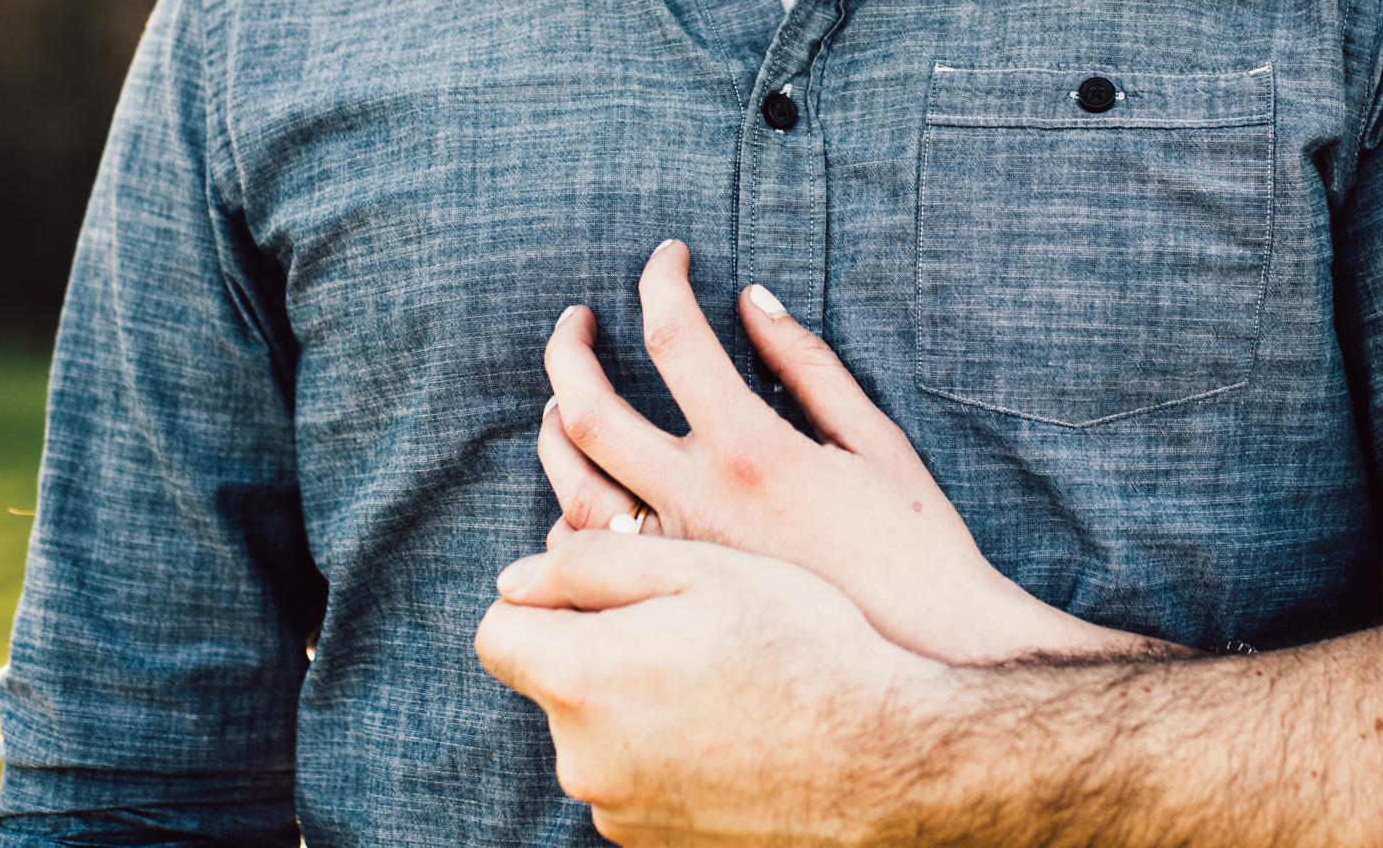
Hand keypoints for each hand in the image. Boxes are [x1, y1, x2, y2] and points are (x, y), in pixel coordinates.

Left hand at [477, 530, 950, 845]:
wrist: (885, 759)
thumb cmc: (801, 646)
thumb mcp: (702, 568)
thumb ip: (591, 562)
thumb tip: (518, 580)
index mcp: (581, 679)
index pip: (497, 631)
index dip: (543, 600)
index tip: (605, 591)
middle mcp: (582, 759)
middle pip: (552, 684)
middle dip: (598, 649)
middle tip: (692, 629)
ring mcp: (617, 812)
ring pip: (596, 733)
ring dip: (635, 703)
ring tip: (725, 682)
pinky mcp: (655, 845)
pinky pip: (634, 779)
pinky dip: (667, 752)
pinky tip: (735, 732)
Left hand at [541, 239, 1157, 664]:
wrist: (932, 666)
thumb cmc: (917, 548)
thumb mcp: (874, 441)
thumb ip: (808, 366)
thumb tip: (753, 299)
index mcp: (751, 451)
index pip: (675, 337)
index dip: (663, 281)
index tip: (668, 257)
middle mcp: (697, 507)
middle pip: (586, 414)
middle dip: (568, 352)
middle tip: (575, 323)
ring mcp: (675, 570)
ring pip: (571, 494)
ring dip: (554, 434)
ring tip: (561, 404)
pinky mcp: (670, 621)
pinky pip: (590, 571)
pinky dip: (575, 523)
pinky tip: (586, 502)